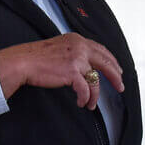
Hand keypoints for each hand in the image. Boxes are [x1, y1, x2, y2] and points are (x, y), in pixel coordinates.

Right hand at [0, 34, 124, 108]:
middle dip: (115, 76)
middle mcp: (80, 47)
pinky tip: (81, 102)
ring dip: (95, 95)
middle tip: (120, 87)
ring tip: (91, 104)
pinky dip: (85, 98)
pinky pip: (85, 89)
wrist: (24, 62)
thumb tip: (86, 66)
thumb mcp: (60, 48)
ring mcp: (77, 59)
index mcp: (77, 40)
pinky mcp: (72, 72)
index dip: (112, 61)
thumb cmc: (37, 57)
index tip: (118, 70)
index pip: (101, 50)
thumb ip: (74, 52)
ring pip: (95, 80)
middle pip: (106, 62)